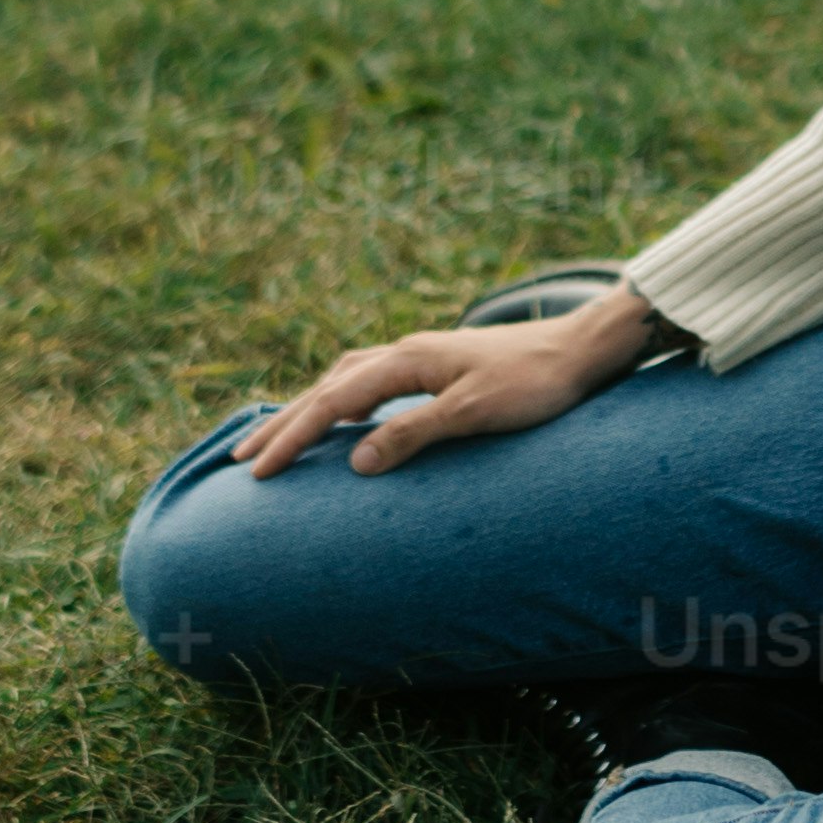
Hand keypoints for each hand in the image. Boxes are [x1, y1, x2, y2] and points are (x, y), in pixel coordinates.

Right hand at [231, 280, 669, 480]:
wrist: (582, 350)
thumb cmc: (534, 384)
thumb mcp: (475, 413)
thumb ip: (414, 433)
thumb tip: (356, 461)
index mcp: (406, 361)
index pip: (332, 403)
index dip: (292, 438)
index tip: (257, 472)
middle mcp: (404, 352)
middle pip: (326, 389)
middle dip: (283, 425)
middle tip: (240, 461)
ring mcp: (419, 357)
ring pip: (343, 381)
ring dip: (307, 410)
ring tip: (276, 439)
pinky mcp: (435, 366)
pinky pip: (367, 382)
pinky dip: (339, 401)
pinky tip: (342, 417)